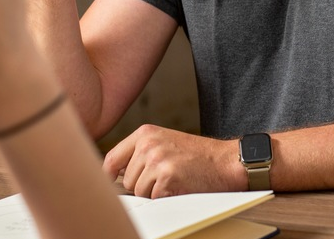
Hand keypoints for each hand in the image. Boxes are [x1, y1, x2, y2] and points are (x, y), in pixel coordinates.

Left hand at [104, 125, 243, 197]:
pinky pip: (154, 198)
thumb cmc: (198, 155)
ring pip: (139, 192)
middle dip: (142, 184)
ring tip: (174, 179)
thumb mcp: (166, 142)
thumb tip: (116, 172)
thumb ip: (141, 152)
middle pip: (127, 180)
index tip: (107, 182)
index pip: (112, 157)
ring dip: (154, 192)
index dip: (108, 174)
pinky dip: (166, 198)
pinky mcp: (166, 178)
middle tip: (166, 176)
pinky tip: (180, 185)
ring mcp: (157, 161)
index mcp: (145, 133)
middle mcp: (148, 145)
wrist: (226, 161)